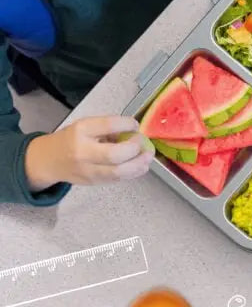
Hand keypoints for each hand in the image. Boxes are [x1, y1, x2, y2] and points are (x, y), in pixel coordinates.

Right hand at [25, 116, 154, 191]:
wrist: (49, 160)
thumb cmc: (71, 139)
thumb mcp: (85, 126)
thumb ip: (108, 128)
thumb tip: (133, 132)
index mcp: (80, 131)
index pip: (107, 125)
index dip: (126, 124)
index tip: (135, 124)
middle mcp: (82, 152)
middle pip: (114, 154)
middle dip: (134, 149)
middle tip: (144, 143)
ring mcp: (87, 170)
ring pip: (117, 172)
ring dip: (138, 165)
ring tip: (148, 157)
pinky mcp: (92, 182)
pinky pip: (116, 179)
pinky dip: (133, 173)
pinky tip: (141, 166)